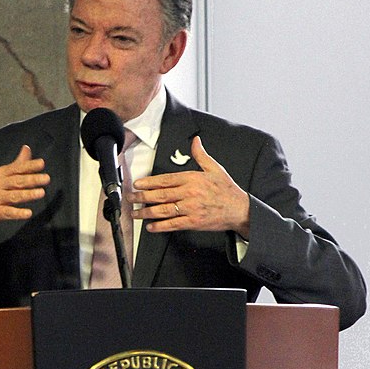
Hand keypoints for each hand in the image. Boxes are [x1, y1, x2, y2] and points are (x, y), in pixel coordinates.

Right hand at [0, 145, 49, 237]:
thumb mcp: (0, 176)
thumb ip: (16, 164)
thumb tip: (27, 148)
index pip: (16, 168)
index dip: (29, 165)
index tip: (42, 163)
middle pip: (16, 181)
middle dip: (32, 179)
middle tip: (46, 178)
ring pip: (13, 196)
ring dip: (27, 194)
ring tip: (41, 193)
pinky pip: (7, 212)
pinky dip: (18, 213)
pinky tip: (28, 213)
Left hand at [127, 136, 249, 237]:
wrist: (239, 210)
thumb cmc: (227, 190)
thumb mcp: (215, 168)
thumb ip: (201, 155)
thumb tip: (196, 141)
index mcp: (192, 179)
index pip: (165, 180)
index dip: (148, 182)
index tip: (137, 184)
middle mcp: (189, 193)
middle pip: (160, 195)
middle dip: (142, 197)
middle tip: (130, 199)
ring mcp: (190, 209)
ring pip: (163, 210)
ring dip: (146, 212)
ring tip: (135, 213)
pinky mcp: (193, 222)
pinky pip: (172, 224)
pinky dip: (160, 226)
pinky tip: (150, 226)